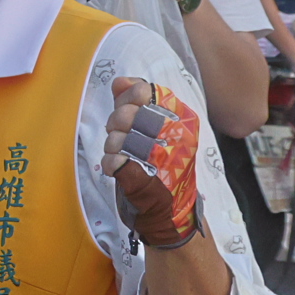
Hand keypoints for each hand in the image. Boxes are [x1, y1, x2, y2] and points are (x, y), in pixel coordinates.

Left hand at [102, 77, 199, 247]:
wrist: (172, 213)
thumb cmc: (162, 168)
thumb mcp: (155, 131)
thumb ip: (135, 103)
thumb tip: (120, 80)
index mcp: (183, 121)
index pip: (147, 91)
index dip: (129, 97)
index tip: (126, 106)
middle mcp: (176, 137)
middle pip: (128, 113)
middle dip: (117, 122)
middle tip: (120, 133)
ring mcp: (161, 159)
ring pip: (119, 137)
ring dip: (114, 145)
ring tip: (122, 153)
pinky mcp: (144, 181)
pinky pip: (114, 161)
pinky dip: (112, 165)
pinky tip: (119, 169)